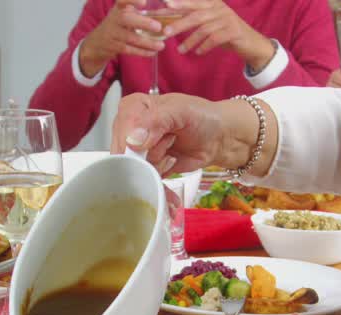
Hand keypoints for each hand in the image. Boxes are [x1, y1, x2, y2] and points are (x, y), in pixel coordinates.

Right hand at [78, 0, 165, 77]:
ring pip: (130, 37)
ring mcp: (112, 33)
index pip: (123, 0)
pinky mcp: (113, 46)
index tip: (144, 2)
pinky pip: (129, 49)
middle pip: (126, 18)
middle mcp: (114, 18)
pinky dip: (142, 51)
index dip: (133, 0)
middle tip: (158, 27)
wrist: (97, 42)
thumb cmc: (118, 24)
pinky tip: (153, 52)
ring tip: (161, 45)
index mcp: (119, 7)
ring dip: (147, 42)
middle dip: (143, 23)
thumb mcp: (123, 12)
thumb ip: (138, 11)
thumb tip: (166, 11)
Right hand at [111, 92, 229, 174]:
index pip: (122, 129)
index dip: (138, 139)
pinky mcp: (148, 168)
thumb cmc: (201, 117)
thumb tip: (133, 141)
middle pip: (126, 153)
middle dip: (151, 154)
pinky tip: (173, 168)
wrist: (218, 138)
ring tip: (172, 151)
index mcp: (133, 108)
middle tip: (170, 142)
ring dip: (159, 165)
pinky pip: (146, 181)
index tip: (162, 136)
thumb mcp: (180, 111)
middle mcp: (130, 129)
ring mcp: (139, 152)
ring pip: (137, 169)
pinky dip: (160, 182)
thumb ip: (155, 122)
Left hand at [163, 0, 274, 70]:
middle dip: (179, 23)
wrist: (251, 43)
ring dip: (190, 40)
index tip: (164, 5)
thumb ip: (194, 20)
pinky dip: (204, 46)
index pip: (192, 2)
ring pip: (204, 28)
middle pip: (195, 14)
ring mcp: (227, 19)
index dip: (179, 3)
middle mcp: (220, 8)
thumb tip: (169, 24)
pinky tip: (198, 53)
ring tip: (180, 50)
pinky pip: (215, 38)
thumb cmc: (226, 33)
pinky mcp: (234, 31)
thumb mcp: (210, 23)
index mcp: (212, 3)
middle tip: (165, 33)